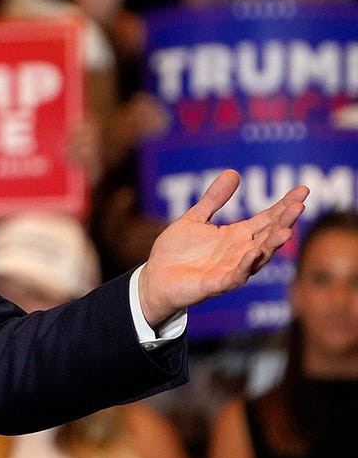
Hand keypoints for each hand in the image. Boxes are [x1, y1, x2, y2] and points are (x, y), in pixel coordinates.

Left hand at [139, 169, 306, 328]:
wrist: (154, 278)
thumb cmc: (176, 251)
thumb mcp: (195, 219)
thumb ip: (214, 199)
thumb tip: (233, 173)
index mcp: (236, 236)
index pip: (267, 219)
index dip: (284, 205)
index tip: (303, 189)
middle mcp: (240, 252)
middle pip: (268, 235)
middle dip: (285, 222)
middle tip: (300, 205)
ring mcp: (231, 269)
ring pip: (259, 257)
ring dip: (272, 245)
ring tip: (286, 231)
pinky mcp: (216, 284)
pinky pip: (235, 276)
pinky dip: (245, 266)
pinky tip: (253, 252)